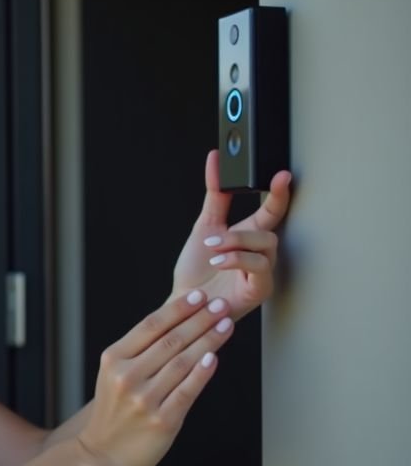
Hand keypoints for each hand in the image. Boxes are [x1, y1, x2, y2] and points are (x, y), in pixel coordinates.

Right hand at [76, 290, 234, 465]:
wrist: (102, 453)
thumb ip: (140, 352)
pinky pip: (188, 391)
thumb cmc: (114, 411)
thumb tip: (179, 324)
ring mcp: (145, 400)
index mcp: (114, 360)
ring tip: (226, 324)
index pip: (151, 326)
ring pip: (183, 362)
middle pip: (171, 341)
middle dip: (200, 319)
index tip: (199, 296)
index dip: (178, 309)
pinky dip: (203, 373)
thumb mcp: (114, 375)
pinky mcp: (162, 421)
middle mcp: (127, 377)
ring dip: (208, 340)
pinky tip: (214, 357)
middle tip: (221, 305)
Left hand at [169, 150, 292, 319]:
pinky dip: (237, 259)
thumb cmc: (196, 271)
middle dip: (243, 230)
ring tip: (211, 252)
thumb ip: (216, 197)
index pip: (271, 210)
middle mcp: (259, 253)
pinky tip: (219, 261)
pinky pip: (260, 267)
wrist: (184, 303)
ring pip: (267, 245)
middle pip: (270, 229)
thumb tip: (215, 161)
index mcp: (248, 237)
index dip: (279, 193)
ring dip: (236, 244)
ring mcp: (262, 272)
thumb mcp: (204, 227)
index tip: (282, 175)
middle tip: (212, 238)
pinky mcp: (260, 290)